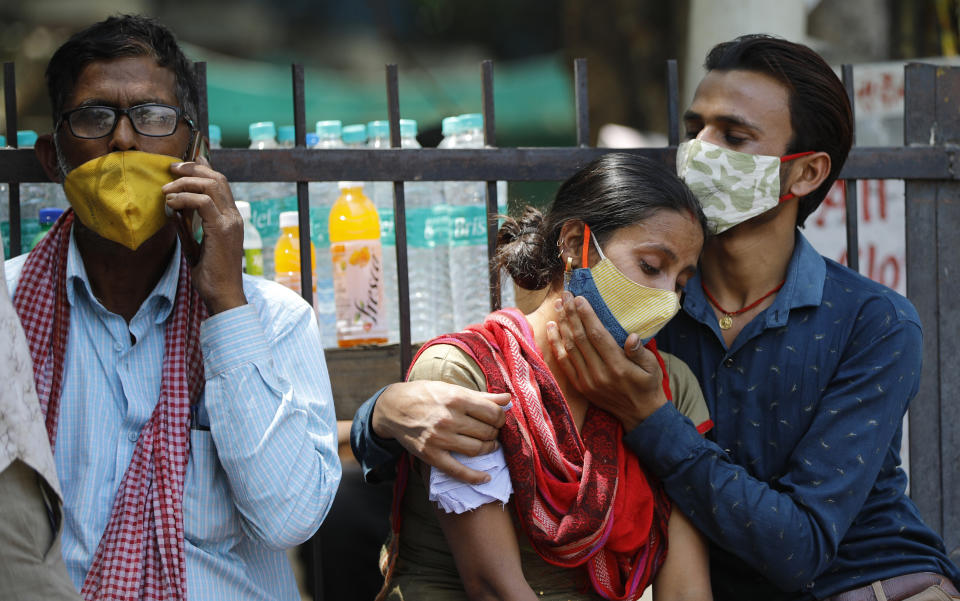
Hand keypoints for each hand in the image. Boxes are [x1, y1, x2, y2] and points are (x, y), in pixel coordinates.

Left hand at [163, 158, 246, 313]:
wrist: (223, 294)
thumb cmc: (211, 276)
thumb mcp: (197, 246)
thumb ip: (189, 227)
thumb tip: (173, 210)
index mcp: (231, 219)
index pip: (221, 184)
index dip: (204, 168)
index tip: (185, 163)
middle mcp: (234, 217)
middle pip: (217, 178)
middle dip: (192, 169)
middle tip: (171, 168)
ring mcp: (230, 222)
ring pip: (211, 185)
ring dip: (185, 182)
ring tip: (167, 188)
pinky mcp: (222, 230)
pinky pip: (203, 202)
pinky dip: (184, 198)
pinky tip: (171, 202)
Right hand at [372, 380, 510, 484]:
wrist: (393, 408)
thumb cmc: (425, 394)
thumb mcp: (451, 389)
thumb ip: (481, 396)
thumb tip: (508, 399)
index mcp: (456, 399)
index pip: (493, 412)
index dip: (500, 418)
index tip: (497, 419)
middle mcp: (449, 419)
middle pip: (487, 432)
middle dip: (494, 432)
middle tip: (491, 431)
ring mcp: (440, 439)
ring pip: (478, 449)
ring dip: (489, 449)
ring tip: (488, 445)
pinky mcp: (431, 455)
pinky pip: (458, 471)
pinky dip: (475, 477)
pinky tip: (486, 477)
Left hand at [545, 291, 666, 430]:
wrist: (640, 416)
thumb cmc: (648, 386)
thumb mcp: (653, 368)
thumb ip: (641, 352)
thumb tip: (632, 336)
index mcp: (618, 366)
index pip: (597, 335)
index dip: (586, 315)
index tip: (580, 298)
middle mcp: (599, 374)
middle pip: (580, 338)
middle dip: (571, 314)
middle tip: (566, 295)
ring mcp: (587, 381)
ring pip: (569, 348)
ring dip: (562, 325)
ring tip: (558, 305)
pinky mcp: (580, 386)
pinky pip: (564, 362)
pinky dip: (556, 344)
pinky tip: (552, 328)